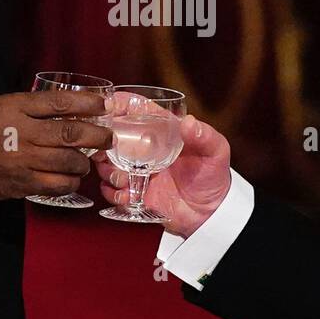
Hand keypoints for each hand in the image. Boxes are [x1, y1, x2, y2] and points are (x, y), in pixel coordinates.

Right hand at [0, 91, 112, 203]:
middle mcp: (21, 134)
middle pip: (71, 134)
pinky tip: (70, 178)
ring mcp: (22, 162)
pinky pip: (57, 186)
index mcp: (13, 108)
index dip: (87, 103)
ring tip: (86, 160)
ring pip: (68, 162)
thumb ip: (29, 107)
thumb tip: (67, 110)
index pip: (59, 103)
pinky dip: (70, 182)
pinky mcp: (21, 185)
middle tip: (107, 138)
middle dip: (97, 136)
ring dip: (84, 162)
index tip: (105, 105)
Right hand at [94, 114, 231, 237]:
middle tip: (108, 152)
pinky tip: (128, 194)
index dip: (119, 104)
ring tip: (125, 178)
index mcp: (161, 129)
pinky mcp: (132, 190)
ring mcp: (136, 168)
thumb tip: (189, 122)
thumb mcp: (215, 152)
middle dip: (103, 143)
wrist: (209, 214)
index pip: (135, 108)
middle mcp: (144, 146)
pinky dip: (113, 192)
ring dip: (109, 170)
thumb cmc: (213, 176)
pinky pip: (110, 189)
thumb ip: (204, 136)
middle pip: (111, 135)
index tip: (107, 108)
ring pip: (106, 162)